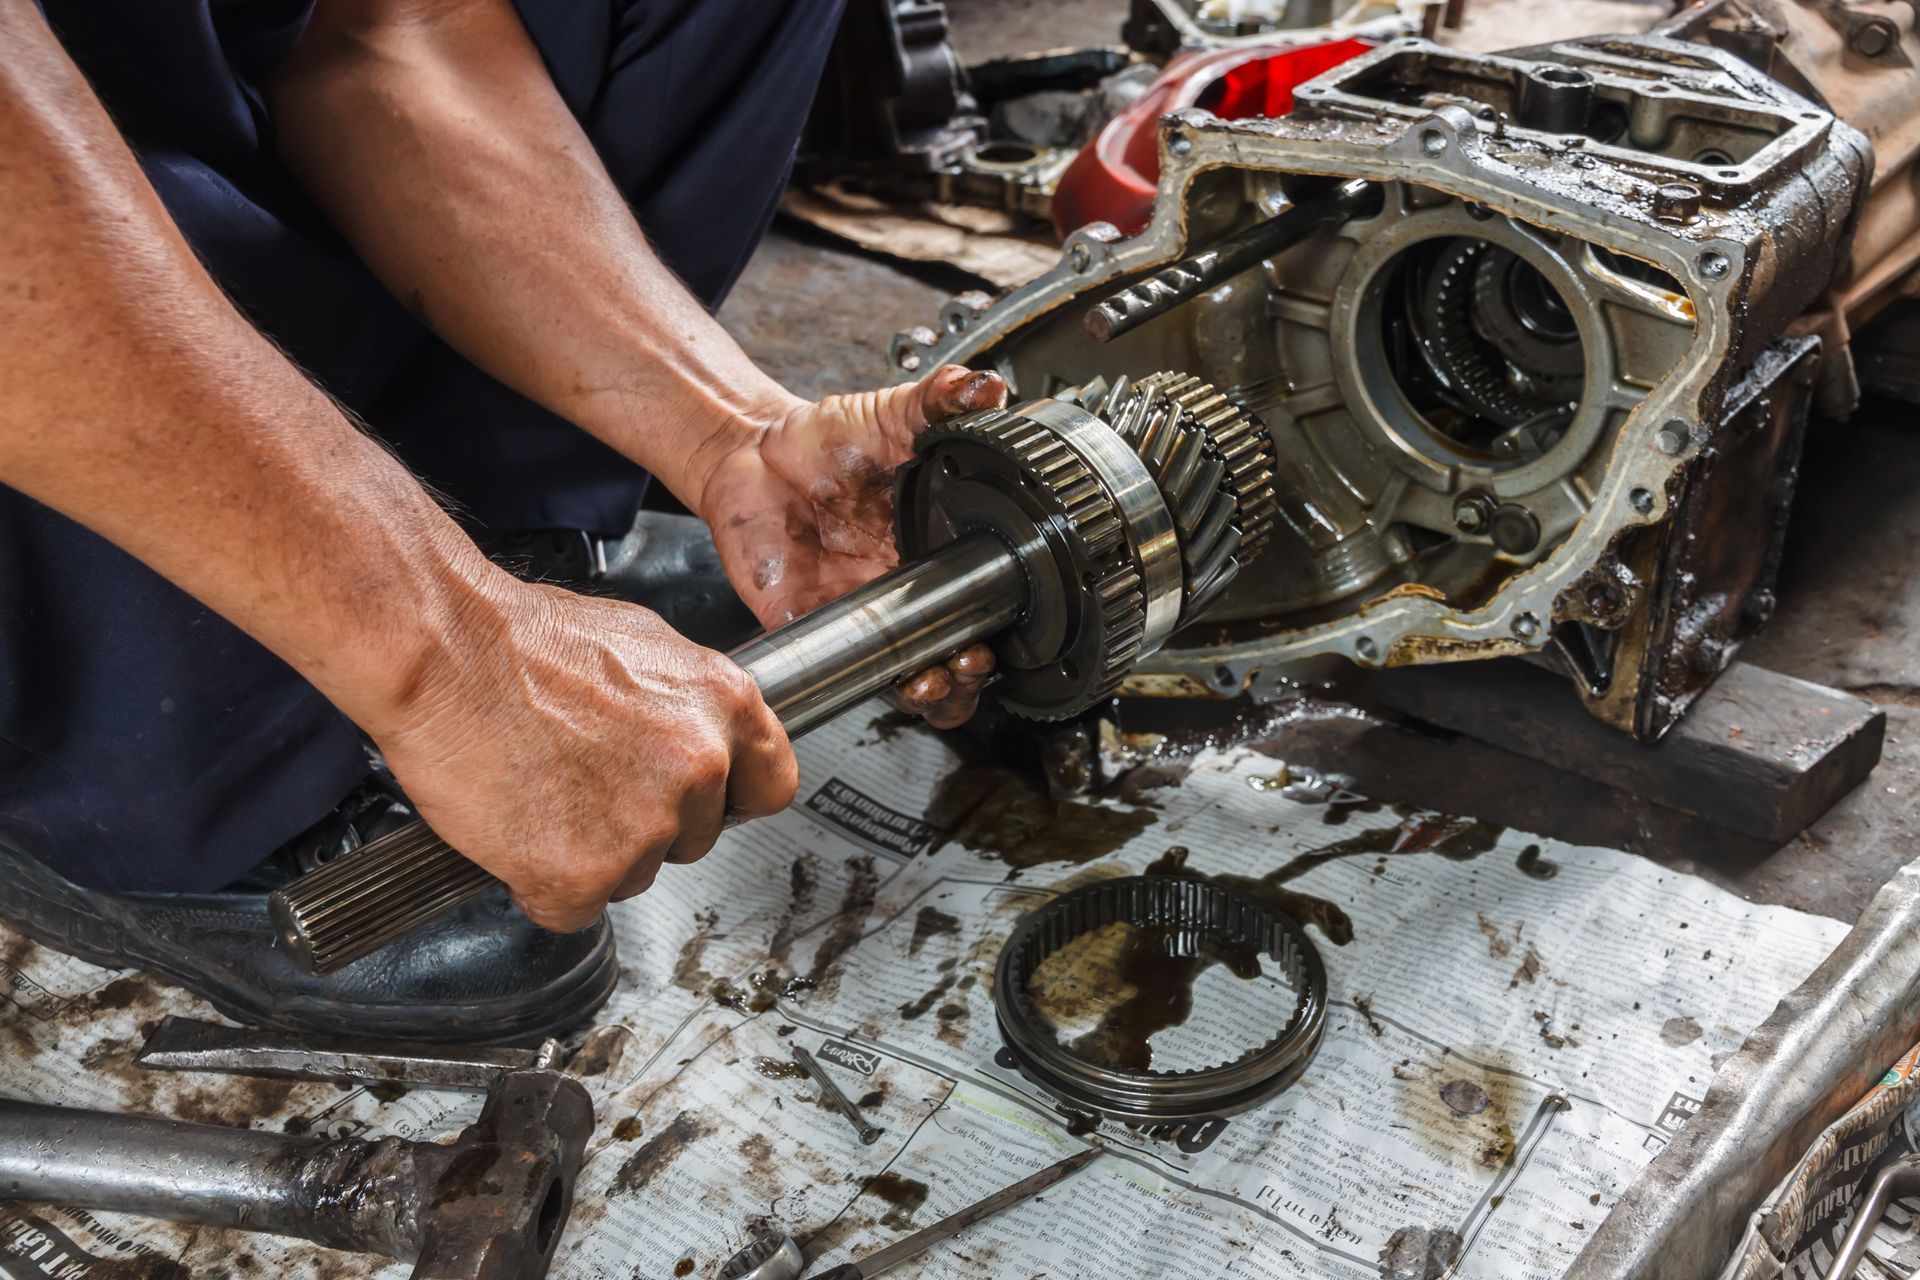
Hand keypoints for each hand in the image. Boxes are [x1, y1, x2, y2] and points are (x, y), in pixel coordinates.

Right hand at [369, 577, 796, 930]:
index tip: (708, 805)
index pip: (770, 787)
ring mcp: (646, 826)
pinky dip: (543, 885)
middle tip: (585, 783)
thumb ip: (687, 704)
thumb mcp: (642, 646)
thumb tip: (700, 736)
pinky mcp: (584, 875)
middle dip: (647, 825)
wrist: (444, 652)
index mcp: (724, 705)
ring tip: (544, 792)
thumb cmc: (522, 641)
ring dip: (594, 854)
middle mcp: (699, 766)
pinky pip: (576, 908)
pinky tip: (519, 831)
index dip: (732, 800)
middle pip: (695, 838)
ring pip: (636, 875)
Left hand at [698, 365, 1009, 728]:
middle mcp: (903, 593)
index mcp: (932, 552)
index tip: (1004, 635)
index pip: (981, 608)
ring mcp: (861, 615)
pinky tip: (887, 681)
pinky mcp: (813, 627)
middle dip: (970, 679)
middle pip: (952, 659)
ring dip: (931, 696)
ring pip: (908, 680)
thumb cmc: (823, 438)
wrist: (750, 451)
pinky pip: (845, 674)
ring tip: (933, 683)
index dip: (999, 631)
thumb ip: (939, 400)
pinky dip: (869, 688)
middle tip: (971, 663)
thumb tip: (988, 387)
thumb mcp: (890, 414)